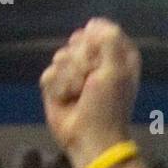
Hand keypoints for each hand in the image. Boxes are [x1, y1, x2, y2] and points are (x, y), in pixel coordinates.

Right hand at [40, 18, 140, 167]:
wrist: (90, 139)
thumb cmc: (108, 107)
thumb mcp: (118, 69)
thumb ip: (108, 38)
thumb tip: (89, 28)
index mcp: (114, 55)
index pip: (98, 30)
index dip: (97, 44)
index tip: (101, 63)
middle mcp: (93, 61)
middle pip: (77, 41)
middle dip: (82, 63)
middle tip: (90, 84)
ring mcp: (73, 73)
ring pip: (61, 56)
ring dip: (70, 78)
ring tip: (79, 95)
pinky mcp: (55, 87)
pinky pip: (49, 73)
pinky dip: (57, 88)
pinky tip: (66, 101)